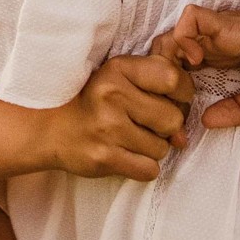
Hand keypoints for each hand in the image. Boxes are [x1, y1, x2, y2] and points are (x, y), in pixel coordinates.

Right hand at [39, 54, 194, 182]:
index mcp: (118, 69)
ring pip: (162, 148)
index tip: (175, 98)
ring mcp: (107, 128)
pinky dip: (144, 166)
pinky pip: (149, 170)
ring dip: (154, 147)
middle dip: (168, 126)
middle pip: (172, 119)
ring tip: (132, 138)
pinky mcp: (104, 158)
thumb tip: (189, 115)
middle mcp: (112, 96)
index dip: (183, 92)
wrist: (50, 128)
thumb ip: (156, 77)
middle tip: (149, 124)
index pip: (172, 78)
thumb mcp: (119, 75)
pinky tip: (127, 154)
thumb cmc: (93, 99)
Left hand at [151, 0, 239, 128]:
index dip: (172, 90)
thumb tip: (205, 124)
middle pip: (166, 53)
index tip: (176, 117)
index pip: (182, 70)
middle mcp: (215, 45)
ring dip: (165, 59)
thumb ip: (237, 109)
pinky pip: (189, 20)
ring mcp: (218, 32)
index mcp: (223, 59)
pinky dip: (182, 39)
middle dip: (158, 76)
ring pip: (170, 36)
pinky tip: (195, 61)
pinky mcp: (227, 21)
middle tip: (166, 101)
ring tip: (178, 84)